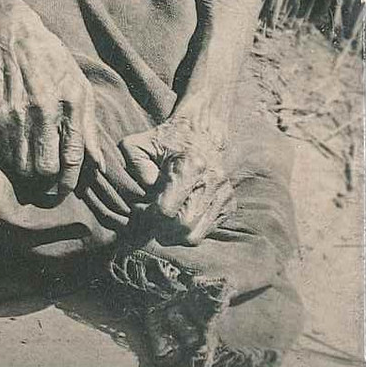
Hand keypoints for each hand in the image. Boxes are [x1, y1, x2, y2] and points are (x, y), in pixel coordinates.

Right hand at [0, 0, 102, 203]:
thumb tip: (98, 165)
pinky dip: (12, 163)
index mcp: (71, 102)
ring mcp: (18, 112)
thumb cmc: (51, 60)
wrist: (11, 34)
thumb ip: (89, 128)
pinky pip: (5, 154)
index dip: (71, 181)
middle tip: (50, 185)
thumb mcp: (80, 86)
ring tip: (34, 174)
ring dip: (29, 177)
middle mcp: (45, 110)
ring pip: (23, 167)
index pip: (73, 158)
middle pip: (46, 169)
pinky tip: (19, 156)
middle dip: (50, 184)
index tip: (67, 188)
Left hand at [120, 96, 234, 244]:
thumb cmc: (165, 140)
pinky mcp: (229, 204)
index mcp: (190, 165)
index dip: (147, 215)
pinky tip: (181, 211)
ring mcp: (223, 194)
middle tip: (150, 218)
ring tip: (163, 219)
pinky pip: (206, 231)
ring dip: (175, 234)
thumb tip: (147, 190)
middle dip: (161, 230)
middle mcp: (211, 181)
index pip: (165, 210)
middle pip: (183, 227)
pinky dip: (190, 229)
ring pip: (195, 236)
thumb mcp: (140, 144)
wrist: (202, 130)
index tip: (140, 207)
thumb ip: (136, 166)